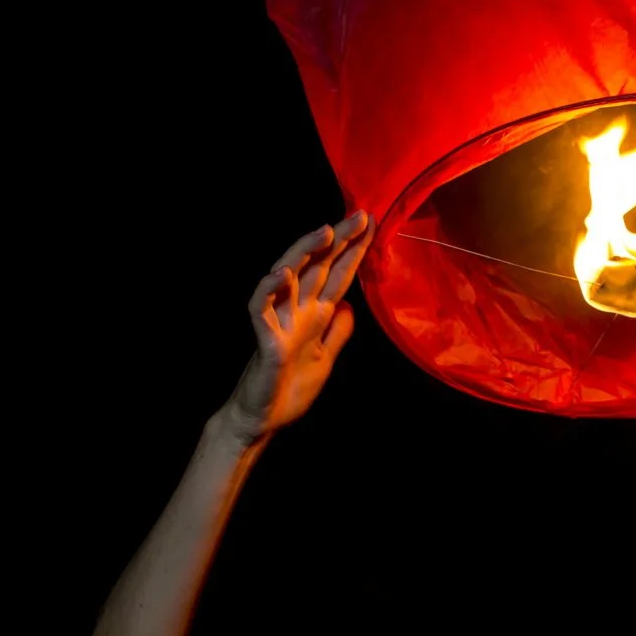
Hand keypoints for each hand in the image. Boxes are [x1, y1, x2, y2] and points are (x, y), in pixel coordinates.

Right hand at [222, 211, 374, 443]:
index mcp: (315, 314)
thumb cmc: (289, 388)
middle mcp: (297, 311)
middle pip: (319, 267)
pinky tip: (283, 273)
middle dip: (338, 241)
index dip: (354, 251)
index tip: (373, 224)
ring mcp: (279, 321)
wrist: (263, 421)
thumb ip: (338, 332)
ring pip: (289, 277)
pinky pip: (261, 308)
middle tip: (360, 214)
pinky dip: (270, 290)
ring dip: (305, 253)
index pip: (338, 275)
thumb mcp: (326, 359)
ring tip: (326, 230)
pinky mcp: (264, 339)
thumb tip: (350, 305)